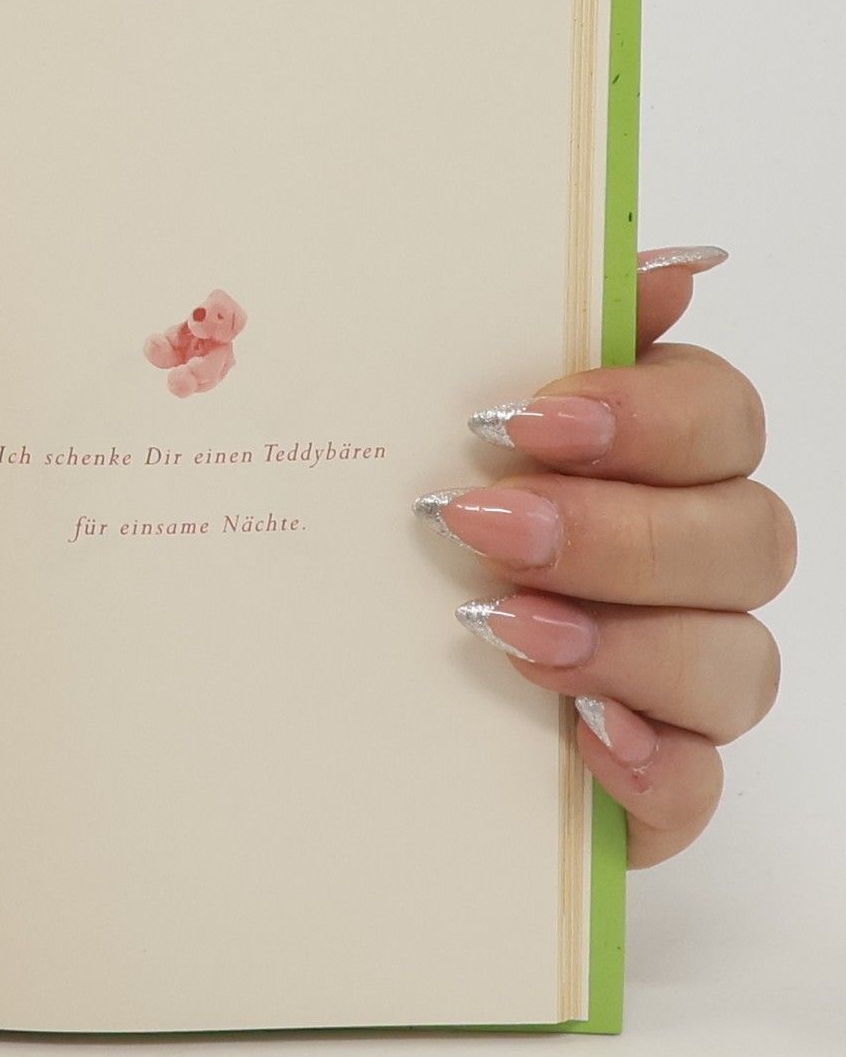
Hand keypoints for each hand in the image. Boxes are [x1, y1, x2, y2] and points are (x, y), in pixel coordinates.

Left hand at [417, 247, 793, 866]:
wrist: (310, 698)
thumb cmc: (376, 546)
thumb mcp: (412, 432)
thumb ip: (527, 340)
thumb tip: (670, 265)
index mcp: (646, 470)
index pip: (722, 417)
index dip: (647, 413)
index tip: (527, 417)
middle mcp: (683, 573)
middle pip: (746, 536)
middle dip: (618, 529)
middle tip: (484, 524)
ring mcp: (675, 688)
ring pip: (739, 662)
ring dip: (629, 642)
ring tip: (503, 630)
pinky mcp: (648, 790)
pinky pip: (699, 791)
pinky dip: (654, 768)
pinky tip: (586, 741)